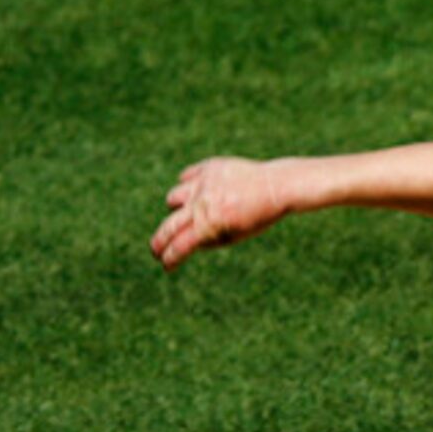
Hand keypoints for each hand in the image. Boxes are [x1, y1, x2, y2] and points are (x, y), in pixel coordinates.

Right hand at [151, 157, 286, 270]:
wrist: (276, 186)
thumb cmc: (258, 216)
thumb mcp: (235, 236)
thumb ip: (208, 241)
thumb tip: (184, 243)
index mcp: (210, 225)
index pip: (181, 246)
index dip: (170, 258)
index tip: (166, 265)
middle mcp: (202, 204)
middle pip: (169, 226)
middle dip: (159, 242)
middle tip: (155, 250)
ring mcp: (202, 183)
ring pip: (173, 198)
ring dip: (176, 208)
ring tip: (189, 212)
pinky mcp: (208, 167)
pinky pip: (186, 177)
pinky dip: (188, 186)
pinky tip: (197, 193)